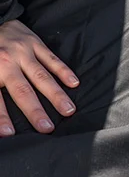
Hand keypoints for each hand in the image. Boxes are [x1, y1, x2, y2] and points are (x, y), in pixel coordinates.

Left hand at [0, 20, 78, 135]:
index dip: (1, 117)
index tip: (9, 133)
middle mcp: (6, 63)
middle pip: (22, 91)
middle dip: (35, 110)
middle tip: (47, 128)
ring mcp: (22, 53)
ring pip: (41, 77)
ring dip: (56, 94)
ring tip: (69, 110)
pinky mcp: (34, 43)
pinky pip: (51, 58)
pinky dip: (63, 71)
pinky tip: (74, 83)